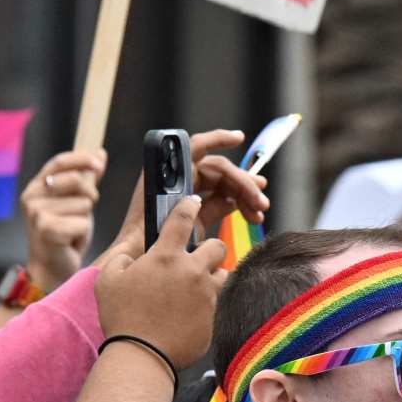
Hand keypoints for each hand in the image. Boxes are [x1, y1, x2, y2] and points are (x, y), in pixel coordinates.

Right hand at [23, 149, 106, 289]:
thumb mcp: (75, 202)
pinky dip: (83, 234)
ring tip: (72, 231)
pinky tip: (70, 242)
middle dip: (89, 197)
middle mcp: (32, 197)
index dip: (82, 159)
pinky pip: (82, 223)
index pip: (59, 162)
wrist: (51, 269)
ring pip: (84, 205)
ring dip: (85, 220)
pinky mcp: (47, 230)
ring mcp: (37, 214)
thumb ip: (85, 179)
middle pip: (77, 181)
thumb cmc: (64, 235)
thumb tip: (99, 153)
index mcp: (36, 187)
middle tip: (81, 214)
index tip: (100, 164)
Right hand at [93, 195, 228, 368]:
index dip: (188, 205)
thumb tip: (132, 258)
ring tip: (197, 288)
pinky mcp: (214, 317)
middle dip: (210, 249)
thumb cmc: (120, 317)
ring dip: (213, 277)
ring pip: (224, 275)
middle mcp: (192, 271)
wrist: (142, 355)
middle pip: (218, 245)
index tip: (193, 200)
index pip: (182, 219)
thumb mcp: (107, 281)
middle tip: (197, 259)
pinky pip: (218, 303)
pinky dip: (208, 304)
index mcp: (165, 256)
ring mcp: (207, 295)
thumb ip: (121, 260)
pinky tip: (192, 313)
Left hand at [108, 128, 270, 252]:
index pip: (196, 148)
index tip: (239, 138)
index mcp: (170, 174)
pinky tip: (252, 217)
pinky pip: (222, 203)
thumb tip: (204, 187)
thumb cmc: (143, 240)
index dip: (218, 139)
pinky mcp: (196, 214)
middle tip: (261, 201)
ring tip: (261, 211)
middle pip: (218, 170)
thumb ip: (185, 204)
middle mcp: (180, 181)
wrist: (140, 262)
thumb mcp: (166, 218)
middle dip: (243, 183)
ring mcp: (189, 197)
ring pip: (224, 186)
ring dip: (245, 196)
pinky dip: (239, 207)